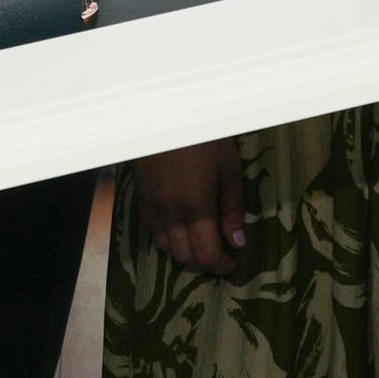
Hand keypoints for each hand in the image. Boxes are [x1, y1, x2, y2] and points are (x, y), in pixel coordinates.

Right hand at [133, 139, 247, 275]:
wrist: (163, 112)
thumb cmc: (203, 135)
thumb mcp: (228, 167)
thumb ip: (232, 207)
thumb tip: (237, 240)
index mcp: (195, 206)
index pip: (206, 253)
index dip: (221, 265)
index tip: (233, 262)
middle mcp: (170, 213)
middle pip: (184, 256)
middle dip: (204, 262)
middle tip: (220, 254)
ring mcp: (151, 206)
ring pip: (165, 247)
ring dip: (184, 252)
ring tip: (200, 242)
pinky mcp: (140, 197)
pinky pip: (151, 230)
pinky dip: (166, 238)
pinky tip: (178, 229)